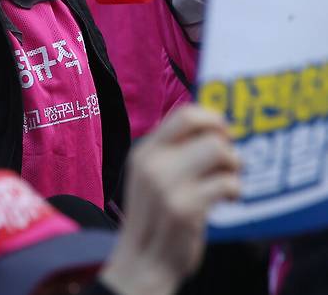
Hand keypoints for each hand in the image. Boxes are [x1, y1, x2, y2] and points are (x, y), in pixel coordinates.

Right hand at [100, 106, 240, 294]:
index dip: (212, 119)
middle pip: (208, 133)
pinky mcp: (186, 209)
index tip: (222, 133)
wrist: (143, 263)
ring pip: (218, 152)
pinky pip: (226, 183)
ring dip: (234, 166)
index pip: (184, 115)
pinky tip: (229, 199)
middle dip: (228, 146)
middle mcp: (153, 163)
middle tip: (229, 163)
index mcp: (145, 151)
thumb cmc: (156, 218)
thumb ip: (174, 152)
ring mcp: (168, 185)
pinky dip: (235, 189)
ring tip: (230, 180)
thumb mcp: (152, 176)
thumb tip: (214, 127)